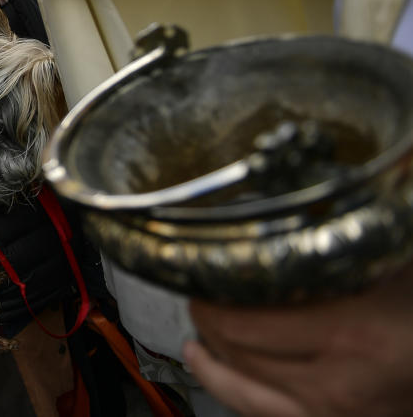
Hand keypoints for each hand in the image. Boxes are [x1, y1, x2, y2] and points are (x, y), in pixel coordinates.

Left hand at [184, 261, 412, 416]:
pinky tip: (202, 358)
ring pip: (237, 377)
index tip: (205, 257)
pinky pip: (256, 409)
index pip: (244, 311)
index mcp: (357, 332)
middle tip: (203, 278)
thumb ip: (345, 239)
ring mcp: (336, 415)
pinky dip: (220, 382)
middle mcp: (341, 382)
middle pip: (234, 341)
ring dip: (210, 341)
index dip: (212, 281)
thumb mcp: (397, 262)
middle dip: (207, 306)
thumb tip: (290, 199)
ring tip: (200, 312)